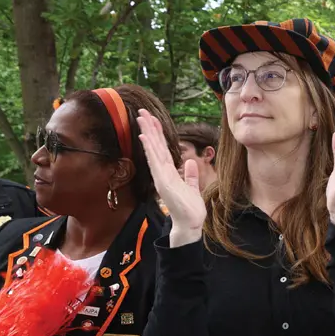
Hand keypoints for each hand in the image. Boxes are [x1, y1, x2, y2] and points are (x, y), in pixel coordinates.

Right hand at [137, 110, 204, 245]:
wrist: (190, 223)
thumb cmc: (190, 208)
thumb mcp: (193, 187)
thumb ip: (191, 175)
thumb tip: (192, 161)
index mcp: (170, 172)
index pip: (162, 149)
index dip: (157, 134)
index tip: (152, 119)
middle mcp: (163, 172)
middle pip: (155, 146)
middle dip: (149, 129)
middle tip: (141, 112)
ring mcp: (161, 177)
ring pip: (153, 150)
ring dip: (147, 134)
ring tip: (141, 119)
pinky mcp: (163, 182)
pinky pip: (155, 162)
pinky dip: (150, 149)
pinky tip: (144, 137)